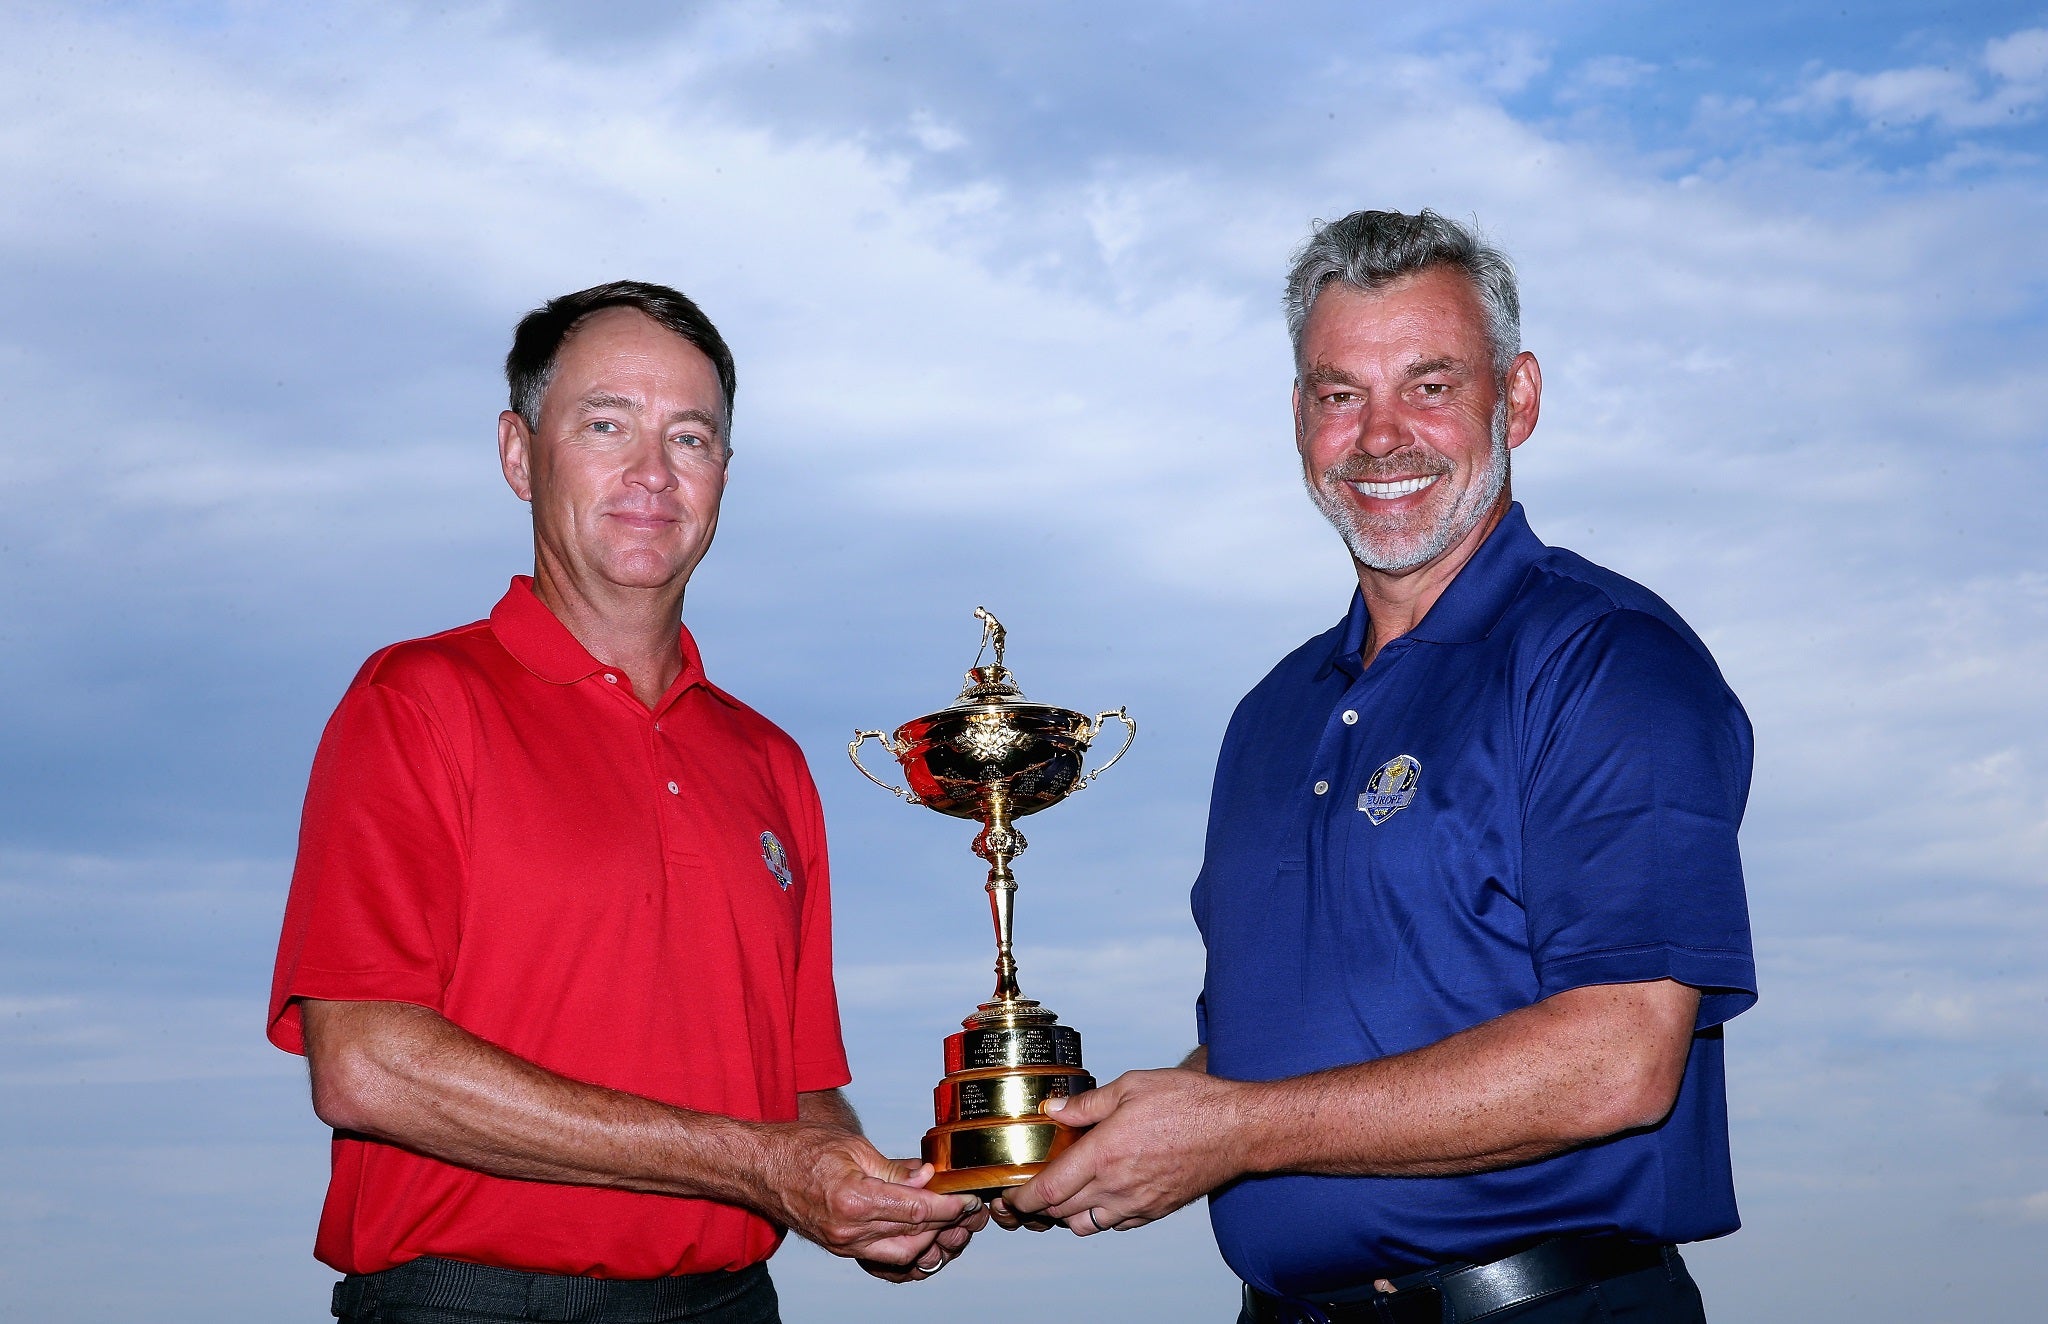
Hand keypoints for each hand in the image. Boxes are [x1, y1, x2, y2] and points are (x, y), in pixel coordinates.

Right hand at [758, 1124, 984, 1269]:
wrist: (758, 1168)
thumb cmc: (799, 1148)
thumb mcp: (853, 1146)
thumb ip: (894, 1168)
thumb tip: (927, 1178)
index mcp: (854, 1200)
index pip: (917, 1211)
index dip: (949, 1206)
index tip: (968, 1199)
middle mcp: (848, 1230)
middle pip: (914, 1235)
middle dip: (944, 1222)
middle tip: (963, 1206)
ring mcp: (842, 1243)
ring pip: (901, 1253)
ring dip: (927, 1238)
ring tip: (943, 1216)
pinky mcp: (837, 1247)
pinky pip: (880, 1254)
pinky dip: (904, 1243)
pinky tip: (916, 1227)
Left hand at [1000, 1067, 1248, 1235]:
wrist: (1236, 1130)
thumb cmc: (1188, 1103)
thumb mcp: (1131, 1086)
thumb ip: (1086, 1103)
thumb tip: (1052, 1109)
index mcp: (1104, 1154)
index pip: (1048, 1191)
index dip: (1021, 1199)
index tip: (1009, 1197)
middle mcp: (1117, 1186)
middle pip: (1061, 1212)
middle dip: (1039, 1207)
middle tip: (1029, 1192)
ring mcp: (1138, 1203)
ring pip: (1086, 1225)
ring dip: (1068, 1214)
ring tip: (1065, 1193)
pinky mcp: (1156, 1211)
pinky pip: (1116, 1225)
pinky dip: (1100, 1216)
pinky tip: (1103, 1194)